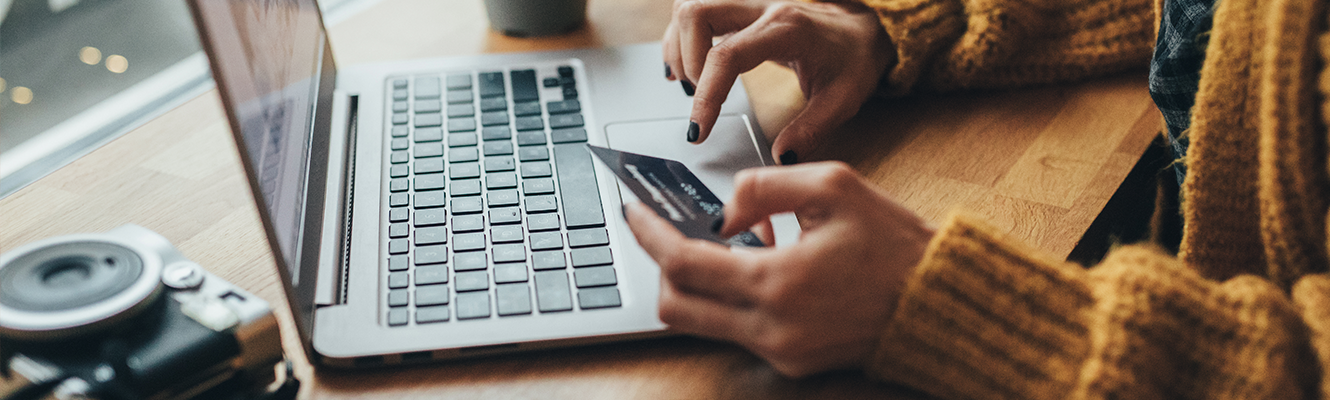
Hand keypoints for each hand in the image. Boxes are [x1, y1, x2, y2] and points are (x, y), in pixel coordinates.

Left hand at [623, 162, 934, 376]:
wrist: (938, 301)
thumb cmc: (893, 243)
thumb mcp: (833, 186)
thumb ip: (763, 186)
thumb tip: (722, 211)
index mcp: (777, 282)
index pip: (683, 263)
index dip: (649, 235)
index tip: (633, 211)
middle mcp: (771, 328)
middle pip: (676, 306)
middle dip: (662, 265)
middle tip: (668, 230)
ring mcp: (779, 352)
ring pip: (701, 323)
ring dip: (699, 282)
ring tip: (729, 243)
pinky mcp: (791, 363)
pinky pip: (736, 331)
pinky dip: (732, 298)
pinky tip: (761, 266)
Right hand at [662, 0, 894, 163]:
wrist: (862, 31)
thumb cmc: (853, 60)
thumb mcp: (843, 100)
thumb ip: (811, 130)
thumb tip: (781, 156)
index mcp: (786, 30)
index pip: (728, 55)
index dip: (707, 94)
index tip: (699, 129)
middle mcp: (762, 8)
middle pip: (696, 13)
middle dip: (685, 60)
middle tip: (697, 97)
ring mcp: (749, 5)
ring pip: (690, 7)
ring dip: (678, 47)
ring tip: (690, 83)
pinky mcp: (740, 11)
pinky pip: (696, 13)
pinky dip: (681, 39)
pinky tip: (686, 67)